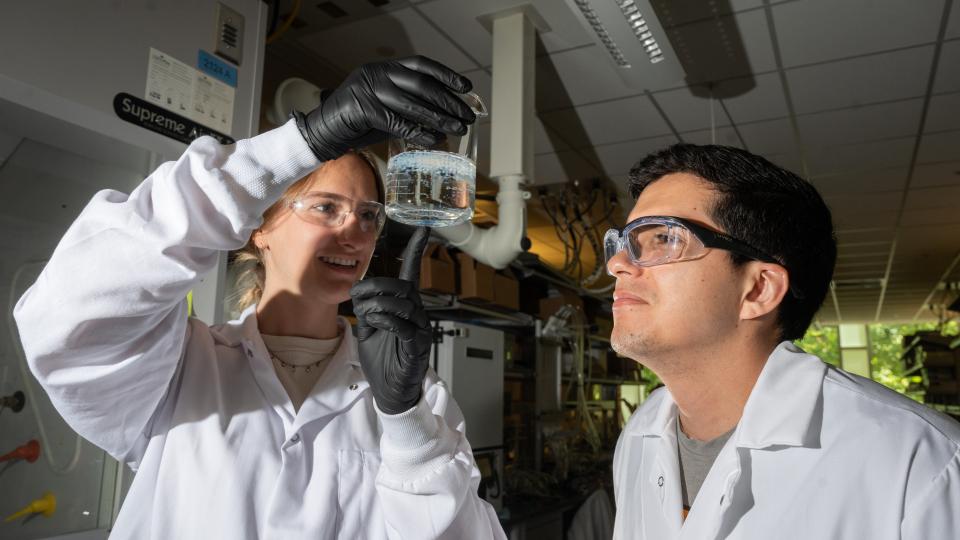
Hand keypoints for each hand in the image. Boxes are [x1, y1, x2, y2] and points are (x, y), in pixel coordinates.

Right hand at [296, 56, 475, 161]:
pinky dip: (418, 132)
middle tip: (467, 116)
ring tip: (458, 128)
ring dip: (439, 118)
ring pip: (412, 103)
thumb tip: (444, 119)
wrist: (324, 132)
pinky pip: (398, 122)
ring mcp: (368, 90)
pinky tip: (434, 139)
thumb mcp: (387, 109)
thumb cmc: (358, 123)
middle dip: (448, 101)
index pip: (421, 65)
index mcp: (384, 68)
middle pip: (421, 84)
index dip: (446, 75)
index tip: (466, 87)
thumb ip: (410, 109)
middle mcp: (377, 74)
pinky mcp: (362, 109)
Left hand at [350, 227, 432, 414]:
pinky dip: (387, 321)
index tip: (423, 230)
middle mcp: (417, 312)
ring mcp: (421, 328)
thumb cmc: (382, 360)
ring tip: (367, 316)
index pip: (411, 273)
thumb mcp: (367, 328)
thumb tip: (360, 292)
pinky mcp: (419, 345)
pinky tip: (377, 324)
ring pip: (402, 303)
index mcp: (405, 305)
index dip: (416, 251)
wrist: (390, 391)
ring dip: (377, 305)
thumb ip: (366, 308)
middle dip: (375, 287)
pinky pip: (405, 325)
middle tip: (358, 298)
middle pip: (400, 286)